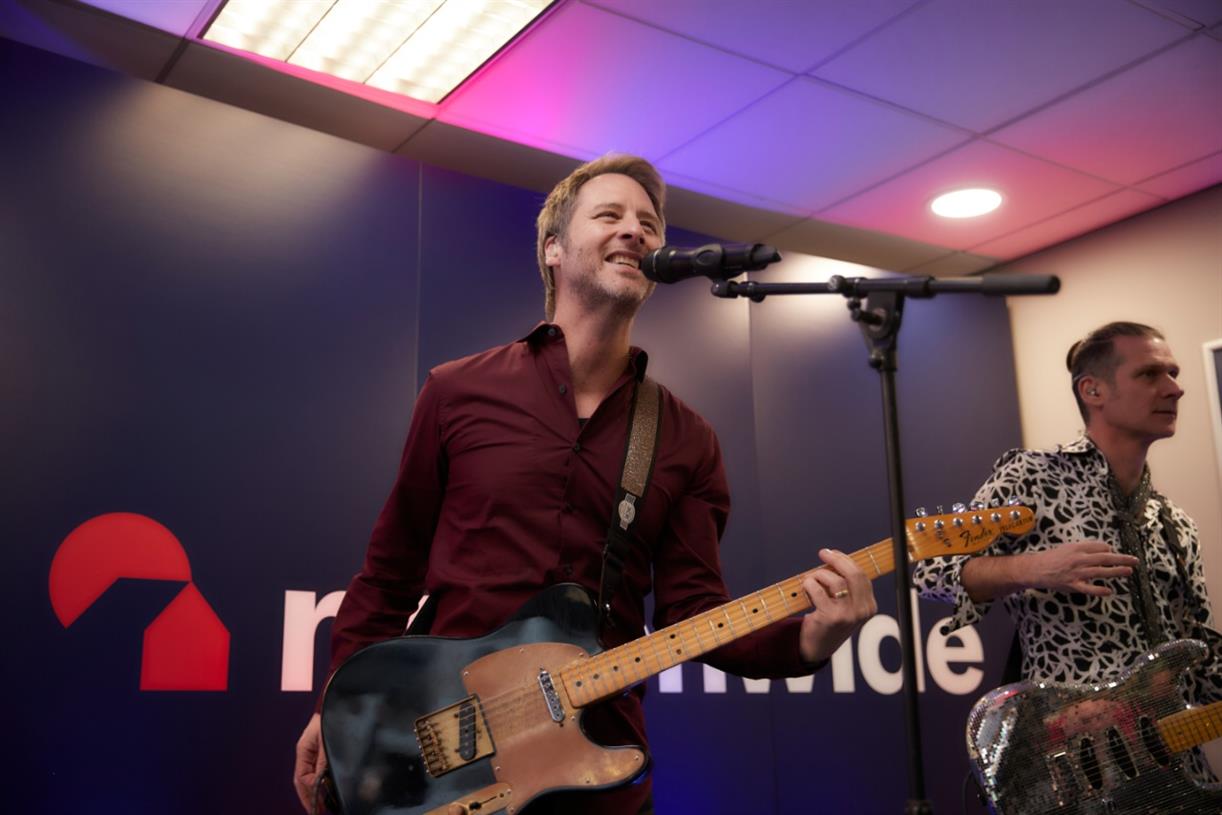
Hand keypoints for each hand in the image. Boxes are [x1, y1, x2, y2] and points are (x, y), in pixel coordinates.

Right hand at [293, 713, 326, 812]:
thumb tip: (319, 780)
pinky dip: (321, 782)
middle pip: (303, 780)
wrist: (338, 704)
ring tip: (321, 805)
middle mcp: (307, 752)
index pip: (301, 776)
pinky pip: (318, 771)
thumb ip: (323, 760)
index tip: (318, 799)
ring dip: (314, 791)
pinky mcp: (323, 752)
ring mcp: (314, 753)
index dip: (309, 790)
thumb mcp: (327, 740)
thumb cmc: (331, 717)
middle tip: (316, 810)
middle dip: (309, 796)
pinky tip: (327, 790)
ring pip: (311, 777)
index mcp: (303, 749)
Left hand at [798, 548, 877, 663]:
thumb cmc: (829, 620)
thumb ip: (845, 585)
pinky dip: (809, 584)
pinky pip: (818, 590)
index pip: (861, 575)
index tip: (833, 553)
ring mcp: (848, 615)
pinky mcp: (831, 617)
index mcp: (869, 605)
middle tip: (823, 553)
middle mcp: (863, 611)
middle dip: (837, 559)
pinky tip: (806, 587)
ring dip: (819, 575)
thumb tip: (834, 558)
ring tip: (811, 580)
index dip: (846, 561)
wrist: (817, 647)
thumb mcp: (845, 604)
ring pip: (835, 581)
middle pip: (853, 574)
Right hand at [1013, 540, 1137, 595]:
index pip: (1100, 547)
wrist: (1035, 569)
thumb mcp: (1068, 548)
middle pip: (1105, 558)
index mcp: (1077, 548)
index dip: (1110, 550)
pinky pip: (1090, 589)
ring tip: (1129, 571)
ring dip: (1117, 571)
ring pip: (1101, 572)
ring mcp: (1077, 573)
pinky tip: (1110, 591)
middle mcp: (1079, 559)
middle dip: (1122, 559)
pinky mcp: (1073, 585)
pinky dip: (1100, 590)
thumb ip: (1085, 548)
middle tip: (1135, 560)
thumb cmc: (1051, 558)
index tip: (1115, 553)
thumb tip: (1105, 549)